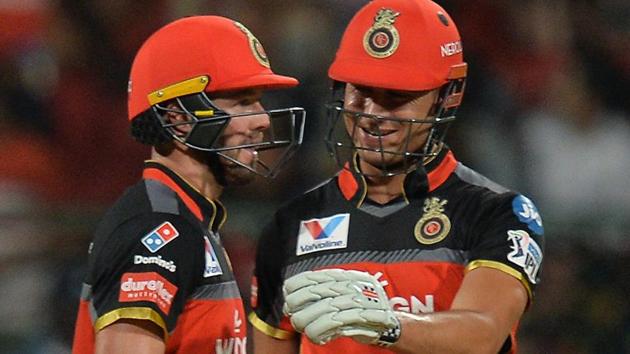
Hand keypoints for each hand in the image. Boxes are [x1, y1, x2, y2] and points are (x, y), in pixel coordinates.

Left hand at [282, 269, 400, 345]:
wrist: (389, 324)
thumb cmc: (360, 310)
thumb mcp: (342, 295)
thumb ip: (321, 295)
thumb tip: (290, 303)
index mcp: (344, 276)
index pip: (314, 276)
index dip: (297, 285)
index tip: (288, 295)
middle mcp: (351, 284)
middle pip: (316, 292)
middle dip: (298, 305)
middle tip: (293, 316)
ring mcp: (358, 300)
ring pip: (323, 309)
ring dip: (308, 322)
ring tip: (304, 328)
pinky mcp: (364, 317)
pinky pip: (335, 324)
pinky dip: (321, 331)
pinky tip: (317, 336)